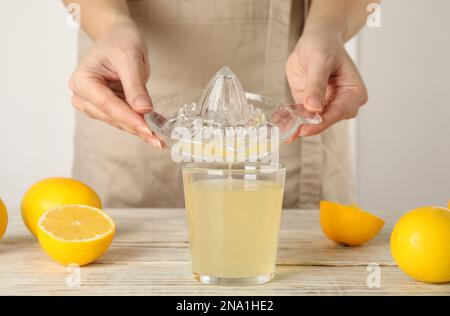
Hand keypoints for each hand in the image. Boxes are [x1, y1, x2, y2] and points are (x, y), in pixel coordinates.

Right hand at [69, 17, 162, 147]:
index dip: (130, 119)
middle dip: (138, 128)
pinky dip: (141, 124)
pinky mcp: (107, 109)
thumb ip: (135, 86)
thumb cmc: (120, 42)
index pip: (108, 105)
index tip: (148, 131)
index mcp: (83, 81)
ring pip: (120, 122)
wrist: (119, 38)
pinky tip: (157, 132)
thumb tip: (143, 110)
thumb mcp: (130, 58)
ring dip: (141, 130)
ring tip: (161, 140)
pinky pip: (125, 119)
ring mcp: (94, 104)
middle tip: (160, 141)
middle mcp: (83, 96)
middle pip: (114, 117)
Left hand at [286, 25, 367, 141]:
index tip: (306, 128)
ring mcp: (326, 106)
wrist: (315, 39)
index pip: (340, 112)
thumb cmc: (324, 45)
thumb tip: (314, 107)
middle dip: (307, 126)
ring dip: (296, 126)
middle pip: (326, 120)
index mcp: (354, 92)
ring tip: (281, 130)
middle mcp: (342, 103)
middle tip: (290, 131)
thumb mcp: (320, 60)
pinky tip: (279, 124)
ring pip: (311, 122)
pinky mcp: (310, 106)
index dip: (322, 122)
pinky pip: (300, 116)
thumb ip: (316, 84)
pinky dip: (289, 120)